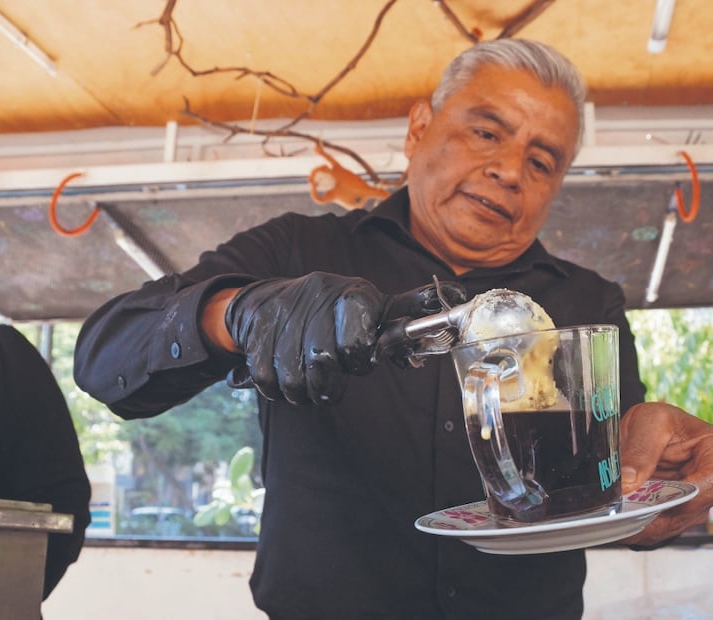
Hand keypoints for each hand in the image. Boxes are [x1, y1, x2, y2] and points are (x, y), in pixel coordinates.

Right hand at [224, 273, 464, 404]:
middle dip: (330, 382)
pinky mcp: (255, 335)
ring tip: (309, 381)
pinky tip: (285, 377)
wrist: (263, 302)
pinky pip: (268, 381)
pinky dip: (277, 390)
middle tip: (331, 379)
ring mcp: (283, 316)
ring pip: (296, 378)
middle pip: (324, 363)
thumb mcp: (370, 307)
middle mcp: (317, 298)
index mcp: (352, 294)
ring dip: (304, 391)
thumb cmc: (330, 312)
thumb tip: (457, 306)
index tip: (358, 361)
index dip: (359, 359)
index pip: (358, 339)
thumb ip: (405, 315)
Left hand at [617, 402, 712, 547]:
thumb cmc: (658, 420)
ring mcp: (696, 502)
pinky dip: (639, 527)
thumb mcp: (648, 421)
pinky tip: (620, 522)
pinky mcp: (677, 514)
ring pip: (673, 525)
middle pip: (692, 510)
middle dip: (656, 515)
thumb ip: (640, 451)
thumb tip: (629, 483)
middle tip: (623, 514)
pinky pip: (660, 529)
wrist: (645, 430)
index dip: (688, 496)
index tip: (656, 499)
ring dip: (644, 525)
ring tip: (617, 520)